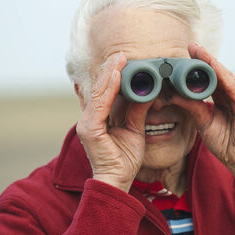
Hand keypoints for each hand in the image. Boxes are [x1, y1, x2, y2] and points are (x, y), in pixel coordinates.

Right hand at [76, 52, 152, 191]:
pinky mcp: (90, 129)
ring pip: (99, 92)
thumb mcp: (135, 129)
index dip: (113, 75)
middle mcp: (89, 118)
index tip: (124, 60)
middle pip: (100, 88)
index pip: (105, 91)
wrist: (118, 180)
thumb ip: (137, 110)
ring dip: (109, 74)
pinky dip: (109, 88)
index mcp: (99, 117)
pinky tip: (115, 76)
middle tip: (122, 54)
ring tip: (119, 59)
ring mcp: (87, 123)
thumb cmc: (125, 158)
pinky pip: (101, 104)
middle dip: (111, 69)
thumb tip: (146, 92)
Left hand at [172, 43, 234, 185]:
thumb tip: (173, 94)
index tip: (187, 54)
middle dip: (205, 59)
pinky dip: (222, 75)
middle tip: (191, 46)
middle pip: (219, 74)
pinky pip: (233, 87)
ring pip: (226, 76)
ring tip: (198, 51)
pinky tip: (212, 66)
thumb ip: (192, 106)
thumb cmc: (225, 143)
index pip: (212, 79)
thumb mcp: (203, 121)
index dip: (200, 66)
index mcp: (226, 99)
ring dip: (212, 63)